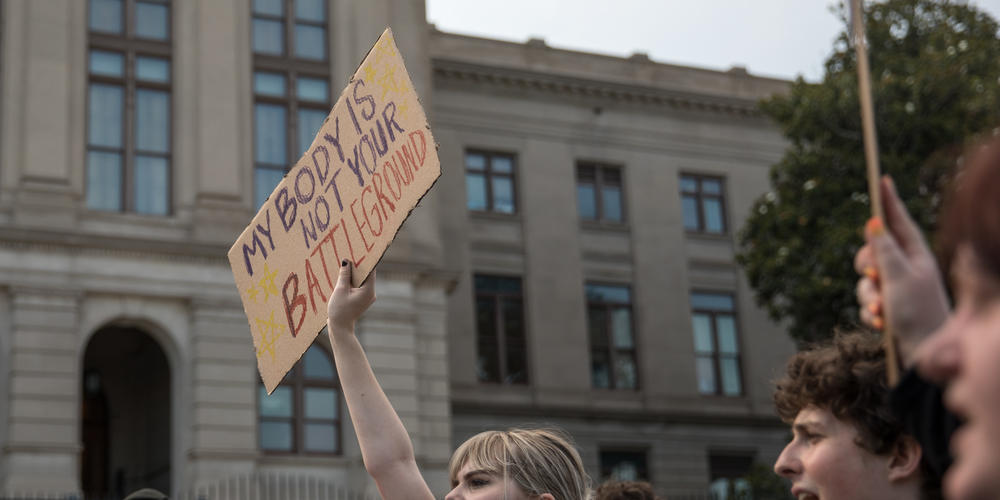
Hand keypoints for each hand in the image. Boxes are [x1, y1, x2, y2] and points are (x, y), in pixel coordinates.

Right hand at [327, 261, 375, 334]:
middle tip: (351, 254)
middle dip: (358, 265)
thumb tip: (346, 261)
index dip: (365, 260)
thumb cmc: (339, 310)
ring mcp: (367, 297)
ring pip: (362, 280)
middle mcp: (371, 293)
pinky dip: (353, 281)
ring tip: (346, 263)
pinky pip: (359, 286)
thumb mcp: (340, 290)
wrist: (340, 328)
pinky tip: (344, 276)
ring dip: (354, 273)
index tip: (360, 250)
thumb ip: (344, 275)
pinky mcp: (362, 299)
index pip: (371, 270)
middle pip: (366, 274)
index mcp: (368, 290)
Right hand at [854, 176, 949, 365]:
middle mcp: (906, 269)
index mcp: (916, 255)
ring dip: (867, 295)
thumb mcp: (898, 277)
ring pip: (864, 279)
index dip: (888, 200)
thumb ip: (883, 250)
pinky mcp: (888, 308)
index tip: (882, 179)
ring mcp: (896, 289)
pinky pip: (865, 301)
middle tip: (874, 276)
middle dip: (866, 265)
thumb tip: (873, 223)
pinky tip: (880, 323)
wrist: (924, 355)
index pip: (898, 221)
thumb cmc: (918, 313)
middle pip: (872, 251)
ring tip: (880, 311)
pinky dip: (869, 312)